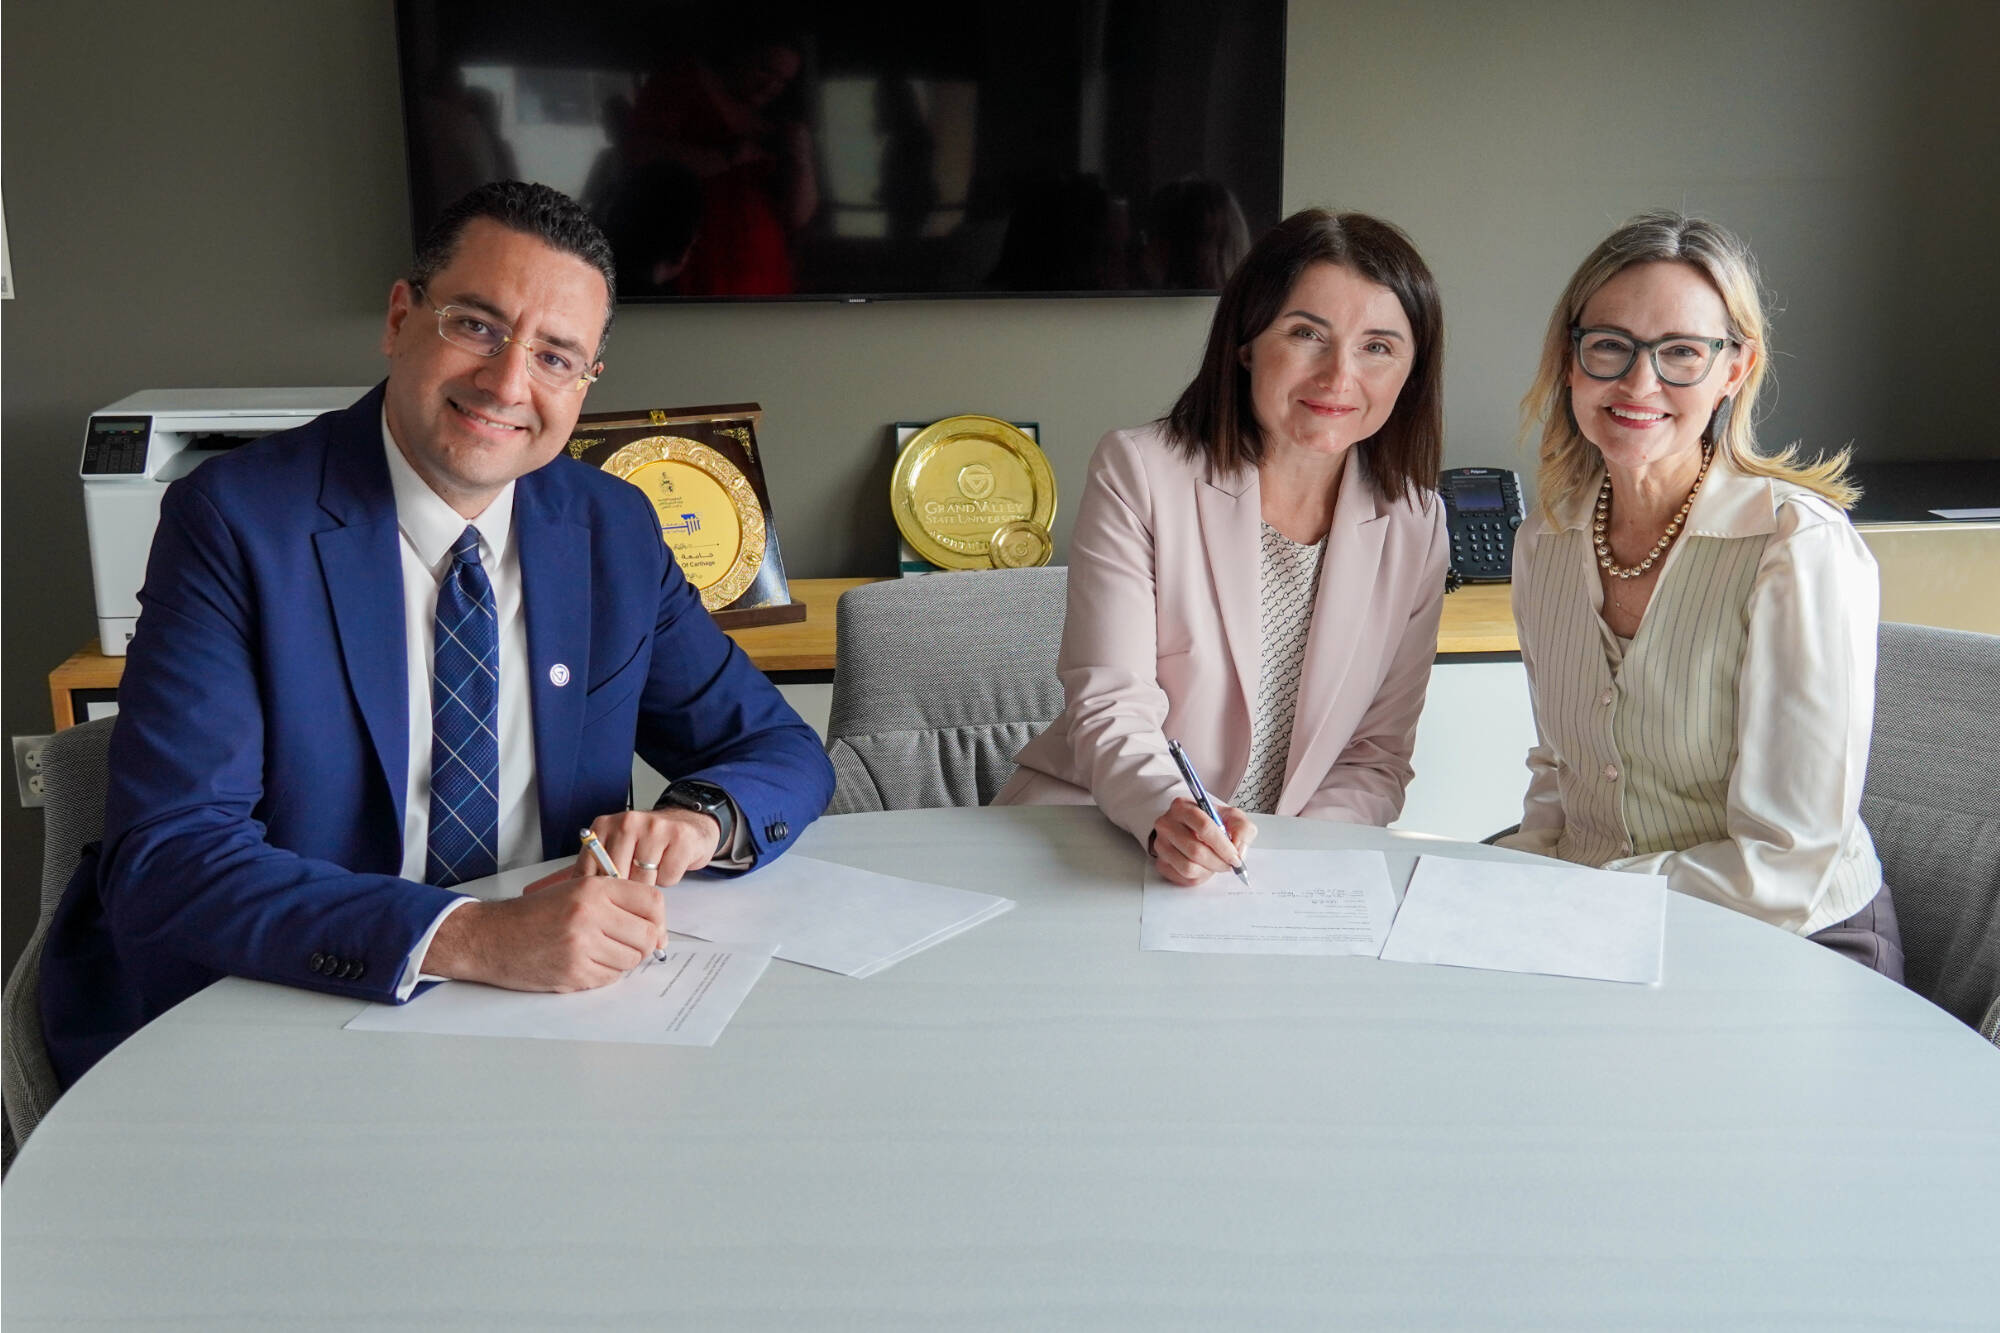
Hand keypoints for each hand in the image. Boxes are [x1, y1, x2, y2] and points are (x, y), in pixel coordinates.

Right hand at [421, 875, 666, 991]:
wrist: (490, 937)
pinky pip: (610, 978)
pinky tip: (586, 962)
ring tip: (601, 951)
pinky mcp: (573, 973)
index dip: (658, 917)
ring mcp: (581, 946)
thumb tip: (658, 929)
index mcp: (592, 888)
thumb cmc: (533, 914)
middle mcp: (589, 914)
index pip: (652, 901)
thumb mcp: (574, 889)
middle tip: (628, 943)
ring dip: (624, 960)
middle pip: (648, 935)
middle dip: (644, 943)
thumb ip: (615, 900)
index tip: (653, 925)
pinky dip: (605, 974)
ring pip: (632, 960)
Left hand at [571, 807, 721, 887]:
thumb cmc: (647, 842)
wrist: (687, 823)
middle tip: (635, 880)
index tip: (606, 897)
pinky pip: (668, 877)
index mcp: (605, 825)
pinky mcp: (679, 837)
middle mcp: (627, 822)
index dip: (599, 890)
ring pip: (644, 880)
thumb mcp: (616, 849)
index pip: (591, 869)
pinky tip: (669, 863)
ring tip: (653, 869)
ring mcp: (654, 827)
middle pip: (618, 877)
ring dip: (650, 883)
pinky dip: (670, 878)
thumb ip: (595, 867)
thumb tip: (570, 897)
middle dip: (627, 887)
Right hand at [1150, 798, 1256, 886]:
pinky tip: (1204, 867)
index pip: (1204, 827)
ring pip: (1188, 867)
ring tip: (1216, 864)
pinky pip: (1183, 878)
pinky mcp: (1161, 863)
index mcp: (1182, 807)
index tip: (1235, 857)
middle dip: (1218, 862)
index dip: (1223, 846)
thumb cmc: (1213, 823)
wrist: (1194, 829)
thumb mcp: (1232, 817)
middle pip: (1195, 850)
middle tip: (1230, 865)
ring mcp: (1161, 845)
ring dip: (1209, 871)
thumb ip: (1242, 829)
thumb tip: (1238, 849)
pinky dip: (1200, 877)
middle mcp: (1166, 824)